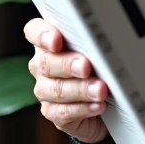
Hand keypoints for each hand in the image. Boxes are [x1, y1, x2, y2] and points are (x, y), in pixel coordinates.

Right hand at [24, 18, 109, 143]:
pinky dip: (82, 109)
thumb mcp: (102, 48)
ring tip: (100, 90)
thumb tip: (110, 36)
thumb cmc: (104, 65)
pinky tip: (98, 105)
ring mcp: (45, 89)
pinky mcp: (53, 112)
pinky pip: (62, 112)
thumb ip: (96, 41)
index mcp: (50, 41)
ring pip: (55, 89)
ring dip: (80, 90)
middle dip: (68, 65)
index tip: (57, 41)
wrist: (109, 99)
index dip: (42, 35)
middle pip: (45, 62)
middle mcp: (42, 64)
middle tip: (86, 67)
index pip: (34, 31)